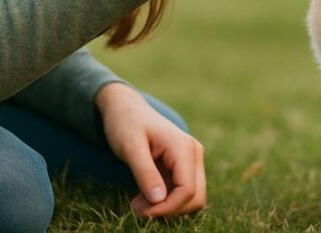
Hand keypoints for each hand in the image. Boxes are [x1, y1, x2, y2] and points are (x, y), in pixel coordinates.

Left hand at [96, 82, 205, 217]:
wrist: (125, 108)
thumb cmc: (126, 123)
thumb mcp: (130, 147)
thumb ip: (145, 173)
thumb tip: (159, 200)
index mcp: (183, 147)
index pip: (187, 190)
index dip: (166, 208)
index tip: (140, 212)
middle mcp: (193, 153)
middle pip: (195, 197)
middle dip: (168, 210)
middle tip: (137, 209)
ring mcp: (191, 160)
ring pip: (191, 198)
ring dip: (167, 208)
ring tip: (138, 203)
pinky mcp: (184, 166)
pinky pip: (182, 192)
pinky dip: (166, 201)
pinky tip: (144, 197)